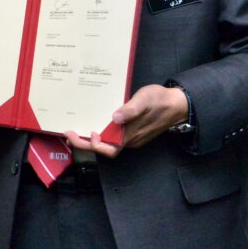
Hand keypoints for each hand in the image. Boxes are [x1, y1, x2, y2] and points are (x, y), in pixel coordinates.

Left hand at [64, 84, 188, 157]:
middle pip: (104, 148)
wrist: (178, 104)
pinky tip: (95, 122)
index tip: (84, 133)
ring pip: (108, 143)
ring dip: (92, 139)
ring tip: (76, 129)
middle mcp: (129, 140)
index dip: (93, 145)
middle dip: (85, 143)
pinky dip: (102, 133)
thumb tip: (115, 117)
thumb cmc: (160, 100)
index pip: (109, 149)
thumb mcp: (145, 99)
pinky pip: (114, 137)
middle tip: (68, 134)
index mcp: (131, 135)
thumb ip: (131, 109)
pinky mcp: (133, 132)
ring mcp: (131, 137)